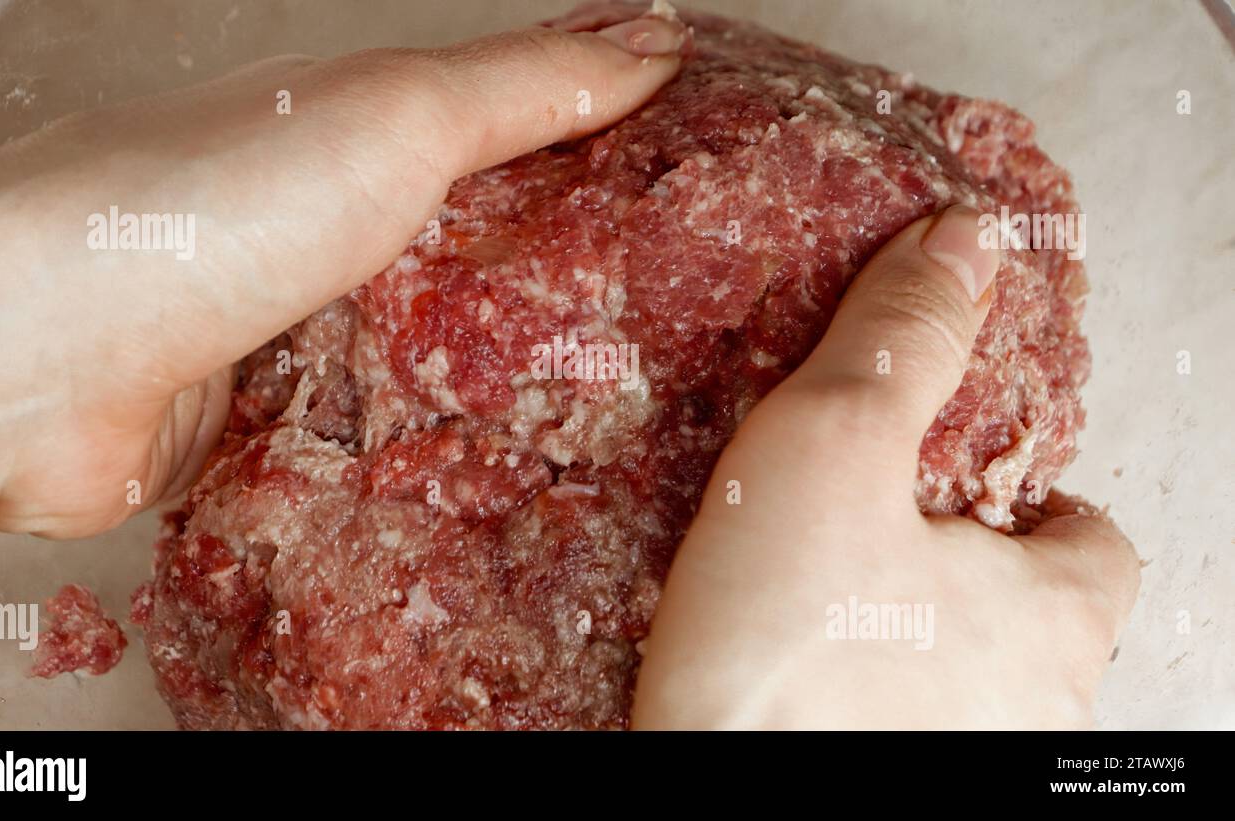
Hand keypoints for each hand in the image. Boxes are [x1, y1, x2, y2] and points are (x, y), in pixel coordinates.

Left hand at [0, 11, 687, 539]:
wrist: (44, 354)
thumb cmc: (209, 210)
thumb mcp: (398, 118)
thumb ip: (527, 86)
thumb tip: (654, 39)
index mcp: (373, 131)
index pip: (524, 120)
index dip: (618, 139)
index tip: (710, 176)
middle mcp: (345, 223)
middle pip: (493, 245)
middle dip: (588, 277)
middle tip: (698, 317)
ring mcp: (313, 324)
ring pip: (448, 347)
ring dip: (523, 374)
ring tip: (633, 407)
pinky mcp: (286, 421)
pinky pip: (393, 431)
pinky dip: (447, 447)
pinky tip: (514, 469)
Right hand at [632, 206, 1140, 729]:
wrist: (704, 801)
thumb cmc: (784, 649)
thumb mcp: (832, 448)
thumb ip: (901, 341)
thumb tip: (966, 240)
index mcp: (1049, 619)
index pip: (1098, 545)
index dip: (1036, 504)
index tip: (956, 484)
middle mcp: (1027, 711)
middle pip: (1026, 615)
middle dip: (952, 568)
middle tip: (854, 534)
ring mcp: (959, 758)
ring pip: (954, 678)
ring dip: (897, 634)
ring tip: (800, 597)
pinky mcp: (877, 778)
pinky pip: (888, 720)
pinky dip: (850, 688)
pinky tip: (775, 668)